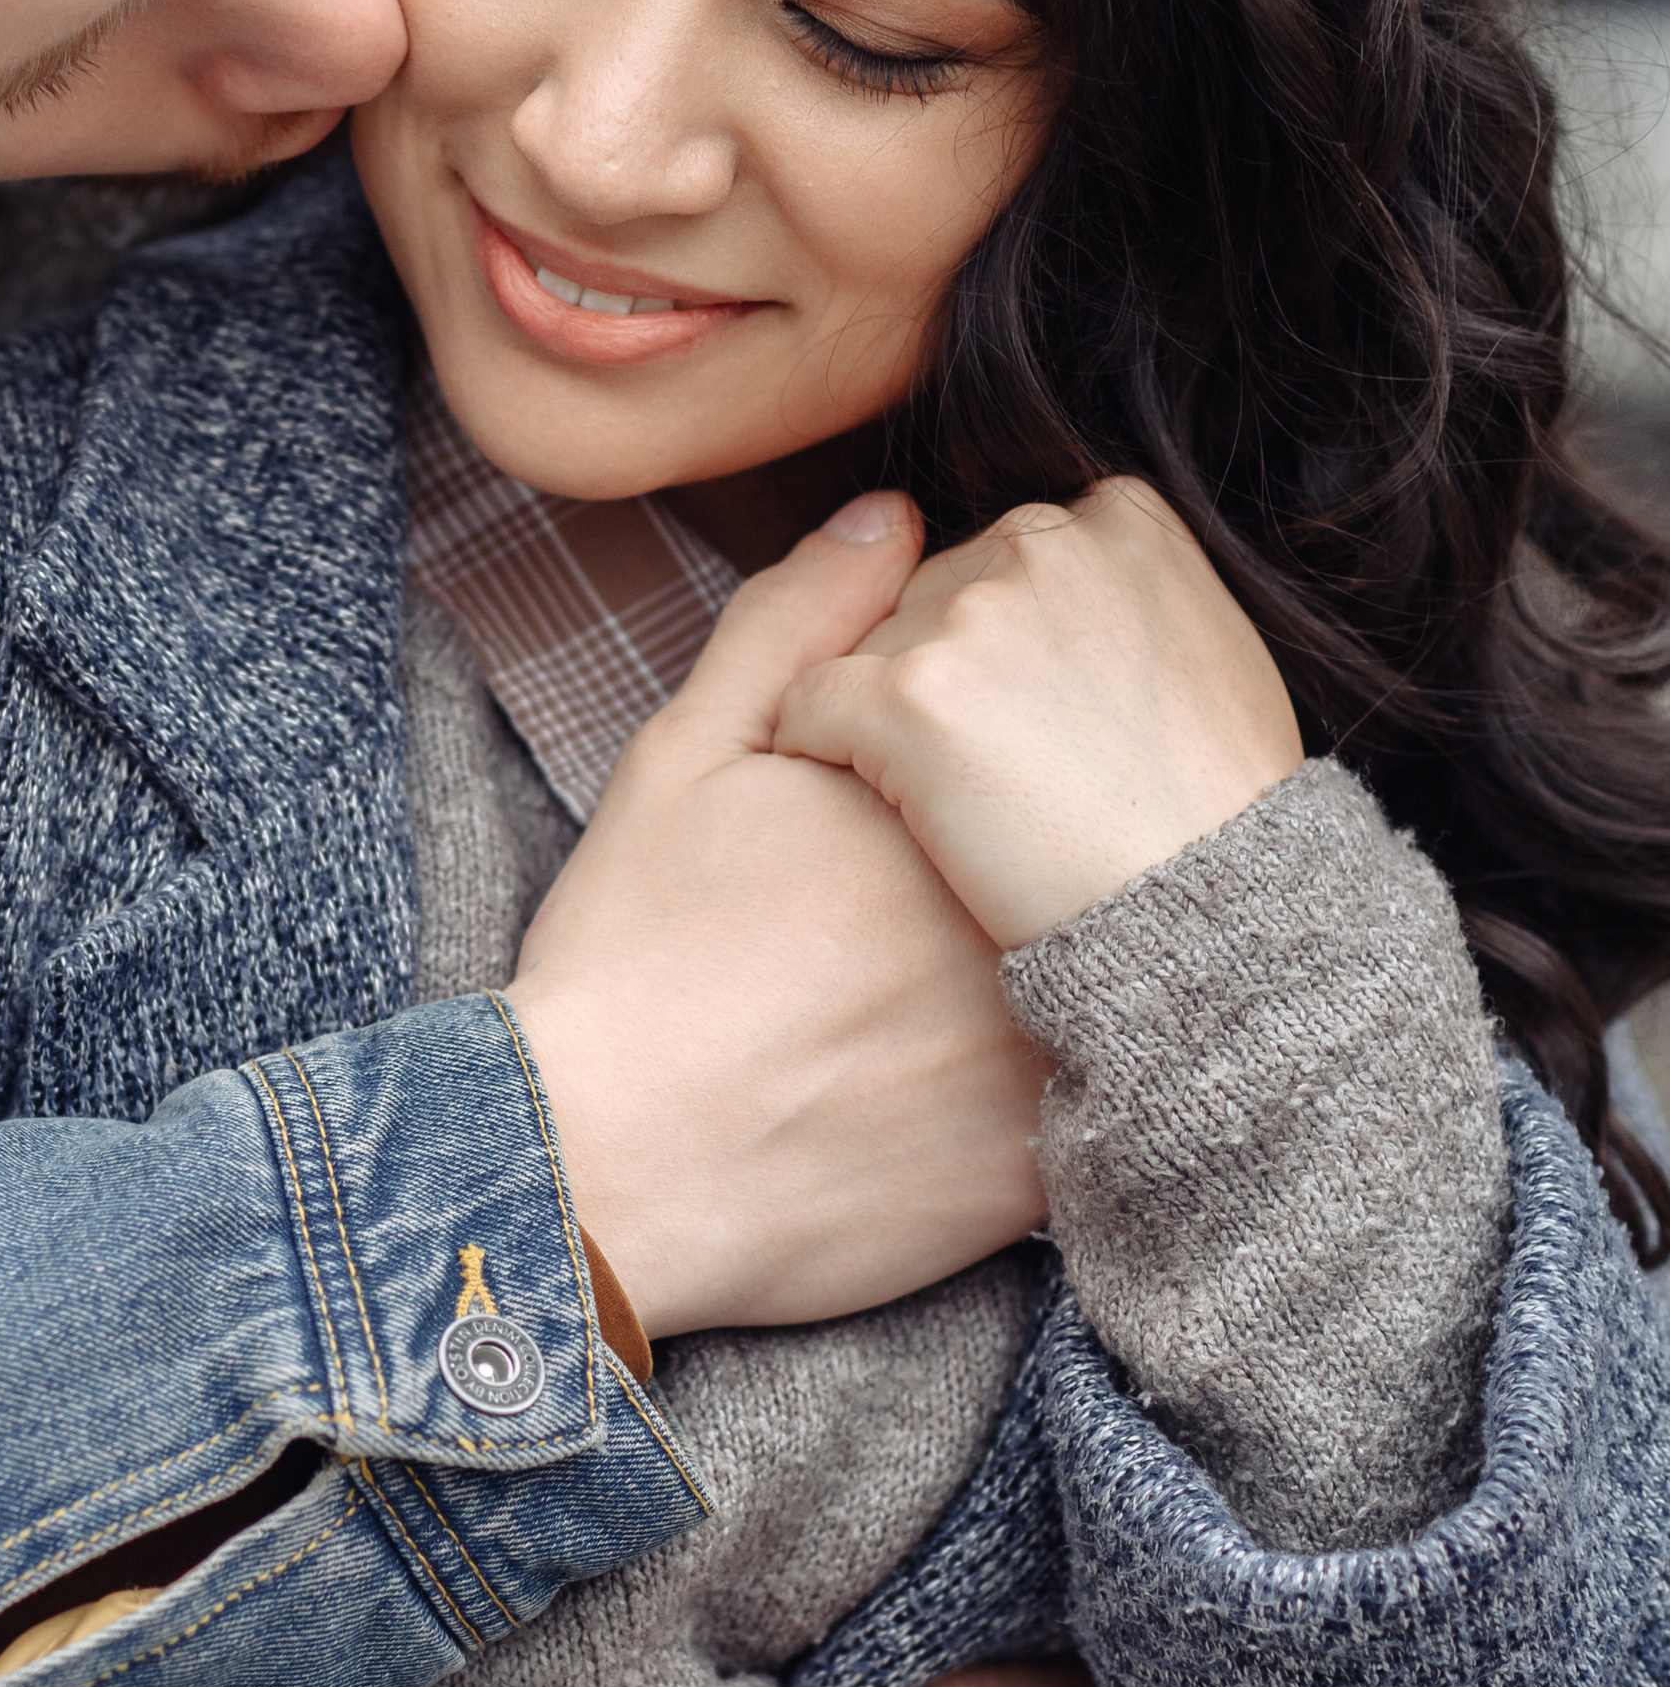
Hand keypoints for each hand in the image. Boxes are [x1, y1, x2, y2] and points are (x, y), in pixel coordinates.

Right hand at [505, 498, 1048, 1335]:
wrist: (595, 1170)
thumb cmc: (628, 959)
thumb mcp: (683, 758)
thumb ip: (794, 623)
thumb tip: (894, 514)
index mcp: (934, 809)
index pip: (1010, 748)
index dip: (955, 772)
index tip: (884, 830)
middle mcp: (1008, 921)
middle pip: (1059, 858)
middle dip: (1008, 865)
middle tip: (885, 928)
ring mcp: (1032, 1054)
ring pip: (1091, 979)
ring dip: (1044, 968)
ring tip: (917, 1005)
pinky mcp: (1032, 1173)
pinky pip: (1081, 1105)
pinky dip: (1034, 1086)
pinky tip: (940, 1088)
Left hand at [774, 479, 1301, 951]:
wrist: (1206, 911)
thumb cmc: (1216, 805)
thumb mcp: (1213, 649)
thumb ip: (1127, 587)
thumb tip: (1063, 551)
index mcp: (1120, 518)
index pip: (1004, 554)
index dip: (1002, 644)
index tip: (1030, 717)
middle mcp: (1041, 542)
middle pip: (928, 592)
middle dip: (940, 676)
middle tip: (992, 773)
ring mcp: (970, 617)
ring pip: (866, 648)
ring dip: (884, 721)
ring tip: (953, 805)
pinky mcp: (908, 695)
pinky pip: (808, 704)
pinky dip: (813, 751)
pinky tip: (856, 811)